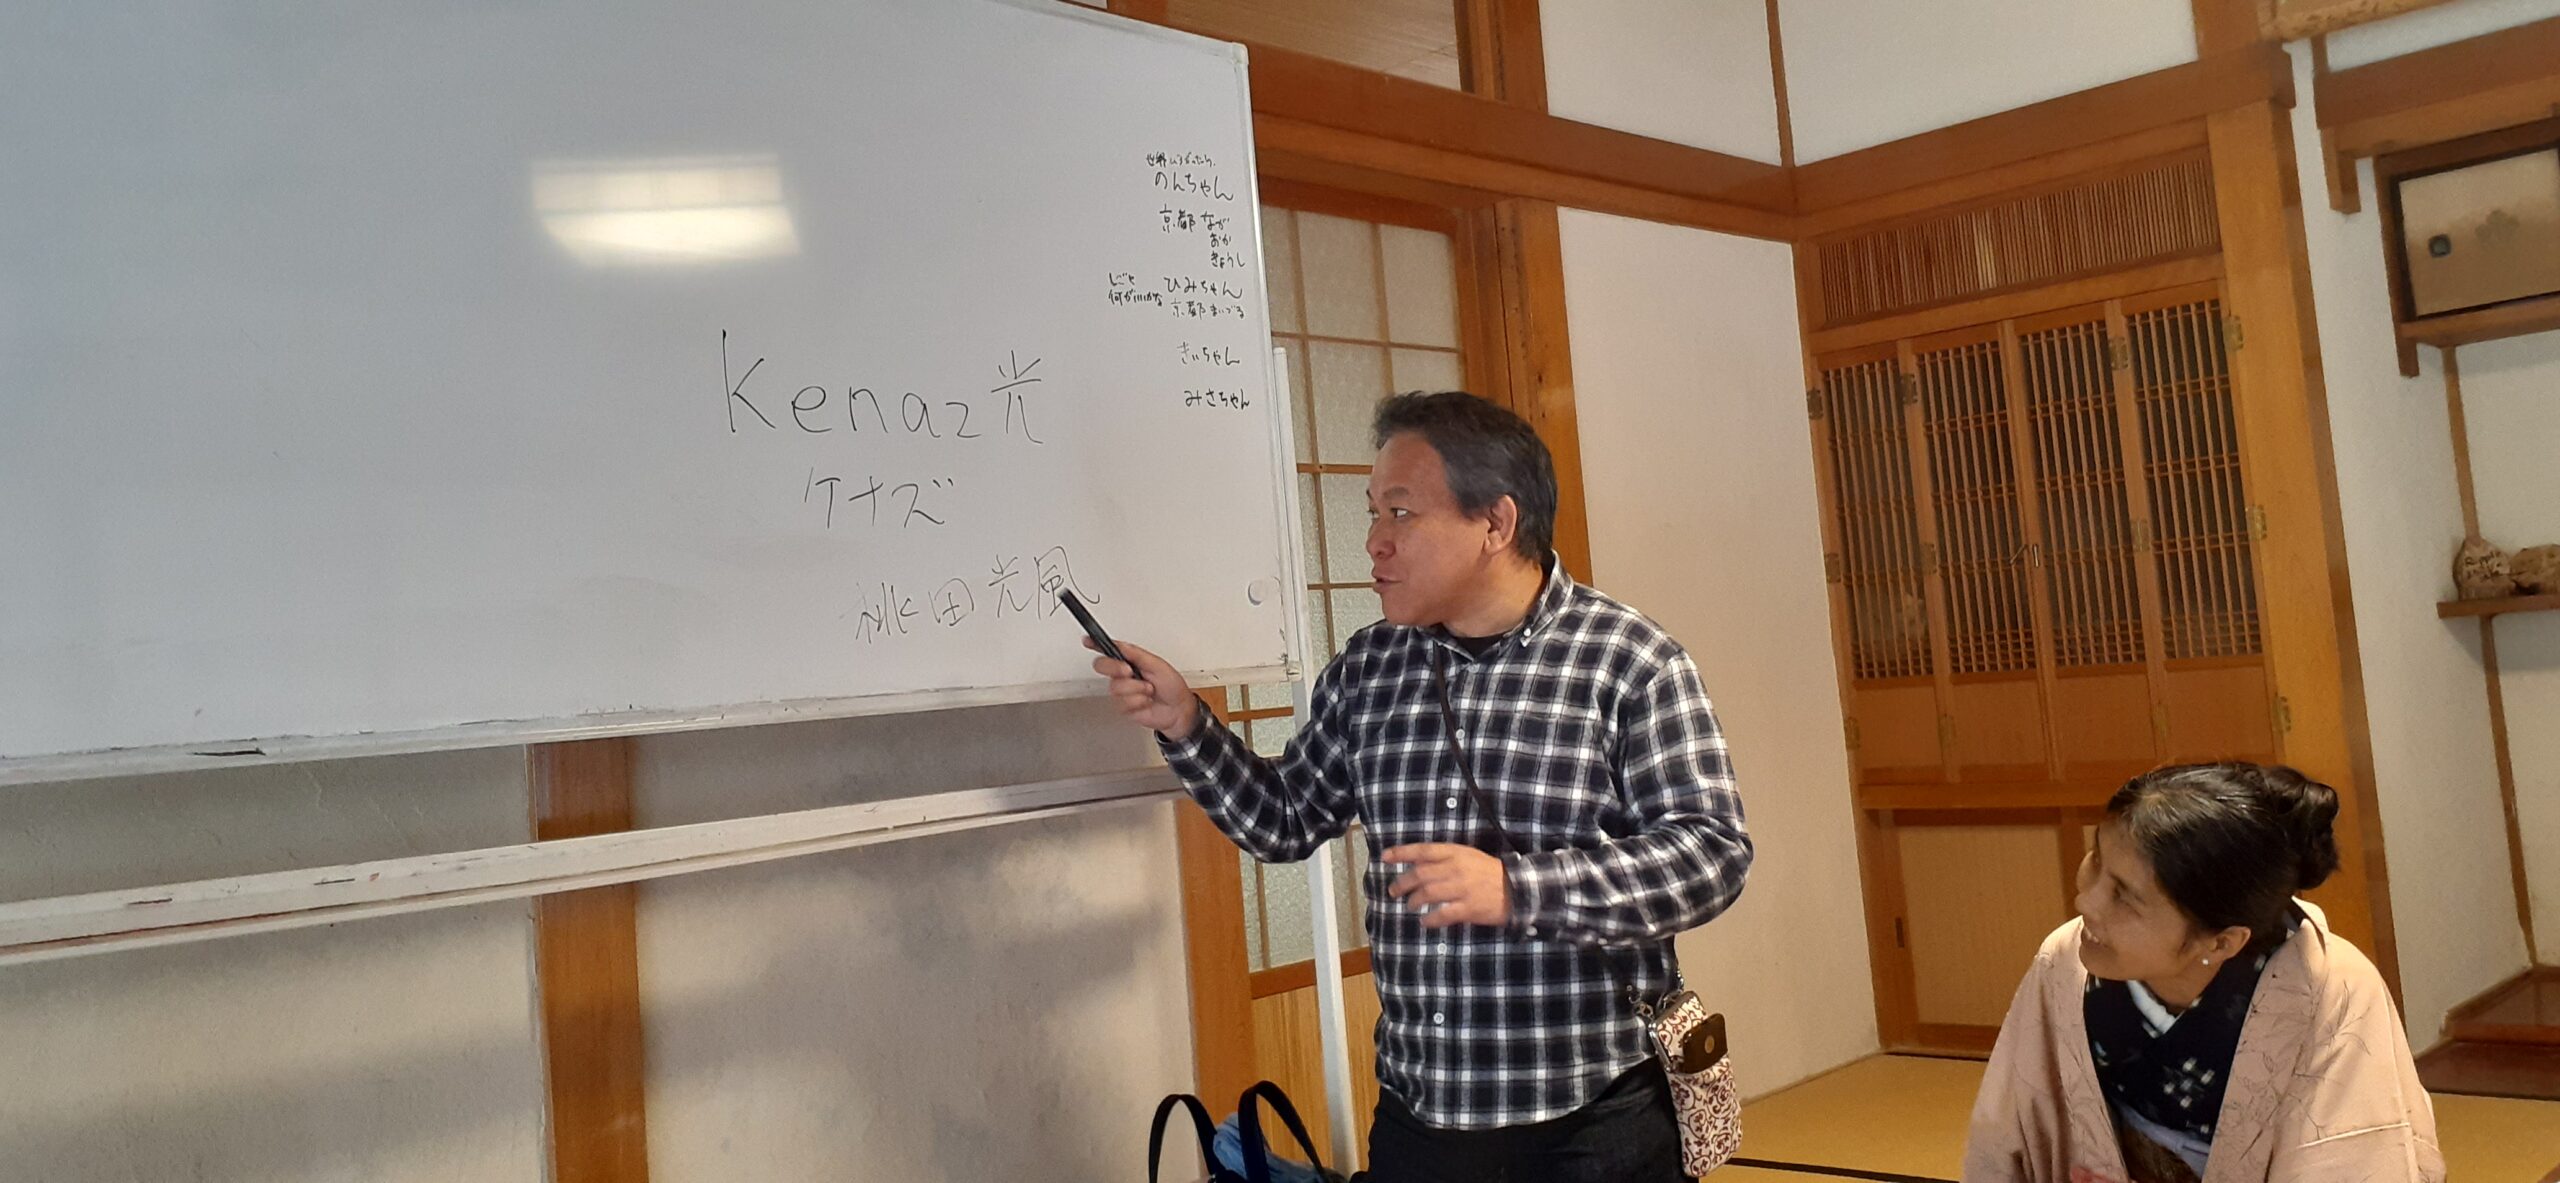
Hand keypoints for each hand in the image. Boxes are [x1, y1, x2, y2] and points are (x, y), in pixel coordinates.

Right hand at [1087, 639, 1199, 740]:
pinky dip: (1139, 701)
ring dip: (1137, 689)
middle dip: (1115, 668)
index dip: (1095, 645)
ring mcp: (1123, 691)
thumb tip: (1120, 644)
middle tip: (1129, 671)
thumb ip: (1137, 654)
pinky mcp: (1124, 706)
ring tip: (1148, 690)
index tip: (1087, 641)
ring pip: (1115, 687)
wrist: (1178, 710)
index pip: (1109, 650)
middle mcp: (1123, 675)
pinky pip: (1123, 702)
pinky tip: (1146, 701)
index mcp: (1130, 661)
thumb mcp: (1157, 664)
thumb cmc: (1172, 686)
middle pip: (1102, 666)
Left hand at [1382, 844, 1509, 928]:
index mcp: (1456, 853)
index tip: (1385, 857)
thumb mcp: (1468, 856)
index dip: (1401, 853)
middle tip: (1393, 890)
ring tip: (1409, 906)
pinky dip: (1429, 919)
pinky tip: (1424, 921)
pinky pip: (1442, 914)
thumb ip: (1445, 858)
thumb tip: (1418, 865)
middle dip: (1402, 883)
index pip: (1423, 850)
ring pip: (1427, 894)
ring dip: (1413, 901)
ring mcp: (1462, 889)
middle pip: (1420, 874)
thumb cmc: (1489, 872)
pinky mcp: (1468, 908)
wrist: (1517, 889)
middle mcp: (1456, 868)